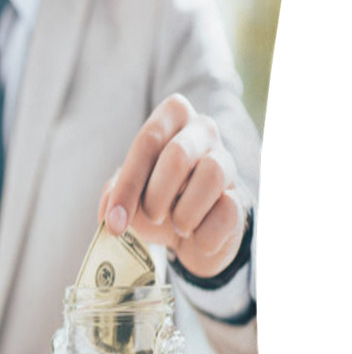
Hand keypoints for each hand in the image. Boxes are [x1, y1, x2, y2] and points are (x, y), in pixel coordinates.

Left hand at [98, 94, 248, 278]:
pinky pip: (227, 212)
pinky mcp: (241, 197)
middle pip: (179, 155)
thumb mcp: (127, 194)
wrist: (189, 234)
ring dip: (184, 214)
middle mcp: (203, 130)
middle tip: (152, 216)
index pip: (149, 140)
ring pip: (212, 176)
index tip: (115, 221)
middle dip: (156, 196)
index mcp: (171, 117)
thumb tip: (111, 210)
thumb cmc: (155, 200)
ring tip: (177, 225)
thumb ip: (114, 193)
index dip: (129, 184)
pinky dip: (203, 235)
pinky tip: (196, 236)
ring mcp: (227, 161)